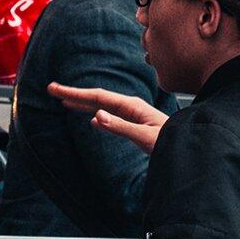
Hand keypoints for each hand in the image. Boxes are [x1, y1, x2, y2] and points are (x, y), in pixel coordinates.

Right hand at [53, 83, 167, 148]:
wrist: (188, 149)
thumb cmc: (171, 143)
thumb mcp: (144, 137)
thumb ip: (120, 127)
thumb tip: (95, 116)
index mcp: (131, 106)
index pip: (97, 96)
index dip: (74, 93)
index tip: (56, 91)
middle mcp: (130, 107)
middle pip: (96, 97)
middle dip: (74, 94)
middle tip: (52, 89)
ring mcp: (132, 115)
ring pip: (102, 106)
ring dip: (83, 103)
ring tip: (65, 101)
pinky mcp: (135, 125)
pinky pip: (109, 116)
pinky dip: (95, 114)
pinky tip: (90, 118)